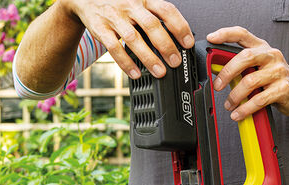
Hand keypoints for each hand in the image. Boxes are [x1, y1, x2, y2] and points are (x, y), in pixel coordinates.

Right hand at [63, 0, 193, 78]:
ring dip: (149, 57)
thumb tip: (177, 38)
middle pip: (152, 25)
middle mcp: (131, 6)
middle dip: (166, 45)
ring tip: (160, 72)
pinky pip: (114, 48)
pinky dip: (126, 62)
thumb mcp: (138, 3)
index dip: (180, 26)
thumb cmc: (118, 3)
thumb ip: (154, 16)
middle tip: (176, 61)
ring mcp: (115, 17)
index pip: (166, 10)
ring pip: (134, 38)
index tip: (188, 43)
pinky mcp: (100, 29)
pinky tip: (135, 73)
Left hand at [206, 27, 288, 121]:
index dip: (225, 34)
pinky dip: (245, 108)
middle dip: (227, 72)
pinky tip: (238, 113)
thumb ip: (243, 67)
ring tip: (229, 105)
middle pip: (245, 57)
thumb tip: (218, 72)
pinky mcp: (283, 89)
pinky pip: (259, 99)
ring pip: (250, 81)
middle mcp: (272, 56)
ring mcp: (279, 71)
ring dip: (235, 96)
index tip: (211, 38)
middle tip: (217, 86)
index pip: (243, 34)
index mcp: (263, 48)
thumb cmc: (277, 82)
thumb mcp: (261, 69)